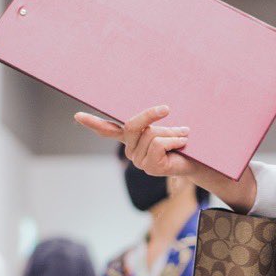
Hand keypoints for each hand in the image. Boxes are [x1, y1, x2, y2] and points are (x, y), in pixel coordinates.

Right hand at [74, 105, 192, 177]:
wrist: (198, 161)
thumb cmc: (181, 143)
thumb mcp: (165, 129)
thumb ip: (153, 124)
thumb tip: (158, 110)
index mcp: (131, 139)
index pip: (108, 130)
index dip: (93, 123)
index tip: (77, 115)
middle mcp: (131, 150)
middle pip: (132, 125)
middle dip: (150, 115)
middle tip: (166, 108)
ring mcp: (139, 161)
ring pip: (150, 134)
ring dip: (171, 133)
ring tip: (182, 138)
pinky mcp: (150, 167)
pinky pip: (159, 144)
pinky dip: (174, 140)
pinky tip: (181, 146)